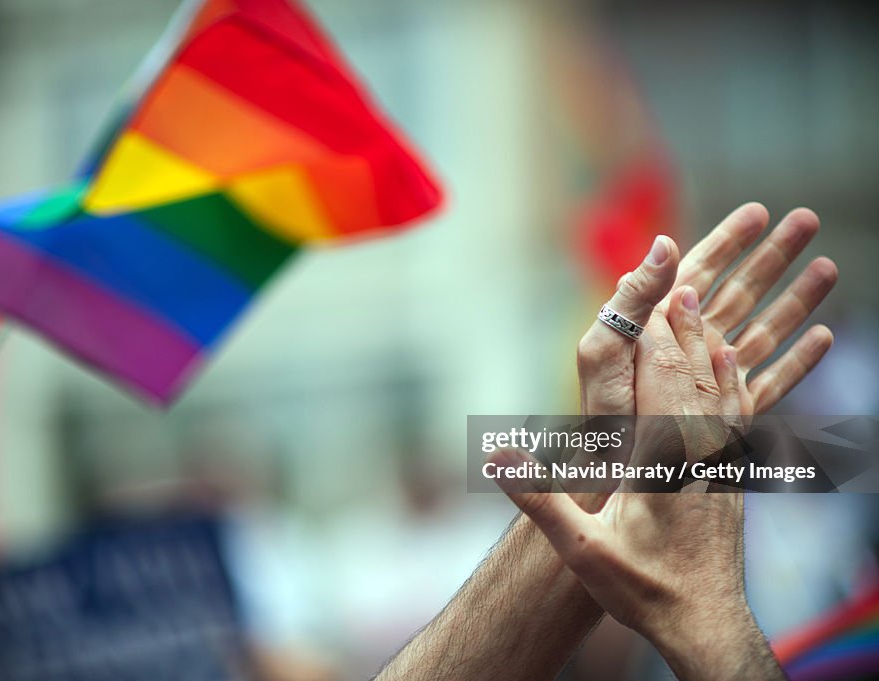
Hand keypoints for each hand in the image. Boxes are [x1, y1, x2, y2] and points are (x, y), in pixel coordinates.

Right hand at [492, 288, 784, 680]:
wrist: (705, 622)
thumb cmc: (644, 588)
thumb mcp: (581, 549)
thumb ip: (539, 497)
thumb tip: (495, 453)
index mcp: (662, 455)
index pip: (658, 375)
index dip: (653, 330)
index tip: (648, 289)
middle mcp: (698, 447)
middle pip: (689, 367)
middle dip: (678, 322)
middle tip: (672, 278)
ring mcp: (720, 459)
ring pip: (716, 383)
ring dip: (703, 340)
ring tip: (696, 303)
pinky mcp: (730, 473)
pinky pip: (734, 410)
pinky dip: (729, 376)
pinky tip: (730, 364)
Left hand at [579, 203, 835, 415]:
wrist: (606, 476)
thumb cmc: (597, 413)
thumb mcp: (604, 347)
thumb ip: (635, 297)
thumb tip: (666, 242)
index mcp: (658, 324)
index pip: (698, 270)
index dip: (728, 240)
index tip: (759, 210)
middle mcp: (689, 345)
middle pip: (741, 290)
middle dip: (774, 256)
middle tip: (808, 220)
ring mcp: (712, 377)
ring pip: (765, 329)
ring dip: (798, 298)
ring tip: (828, 268)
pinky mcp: (729, 412)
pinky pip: (772, 381)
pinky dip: (800, 359)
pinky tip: (823, 336)